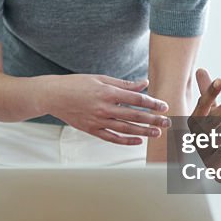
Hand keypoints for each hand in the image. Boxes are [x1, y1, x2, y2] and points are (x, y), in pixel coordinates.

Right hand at [47, 74, 170, 145]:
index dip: (151, 103)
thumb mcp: (100, 79)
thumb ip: (123, 84)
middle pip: (134, 116)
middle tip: (167, 122)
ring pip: (125, 129)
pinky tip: (137, 141)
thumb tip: (144, 83)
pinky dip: (125, 140)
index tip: (163, 106)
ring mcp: (97, 120)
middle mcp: (104, 108)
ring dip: (143, 132)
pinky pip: (111, 137)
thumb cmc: (76, 84)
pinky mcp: (91, 129)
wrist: (53, 95)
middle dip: (152, 120)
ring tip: (157, 133)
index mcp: (107, 92)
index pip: (135, 99)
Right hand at [188, 68, 220, 185]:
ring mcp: (203, 151)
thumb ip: (207, 94)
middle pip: (210, 120)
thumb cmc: (214, 134)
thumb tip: (200, 69)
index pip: (202, 105)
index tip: (220, 81)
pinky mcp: (212, 164)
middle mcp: (197, 135)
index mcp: (195, 121)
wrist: (219, 165)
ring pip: (217, 137)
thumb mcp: (211, 113)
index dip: (210, 93)